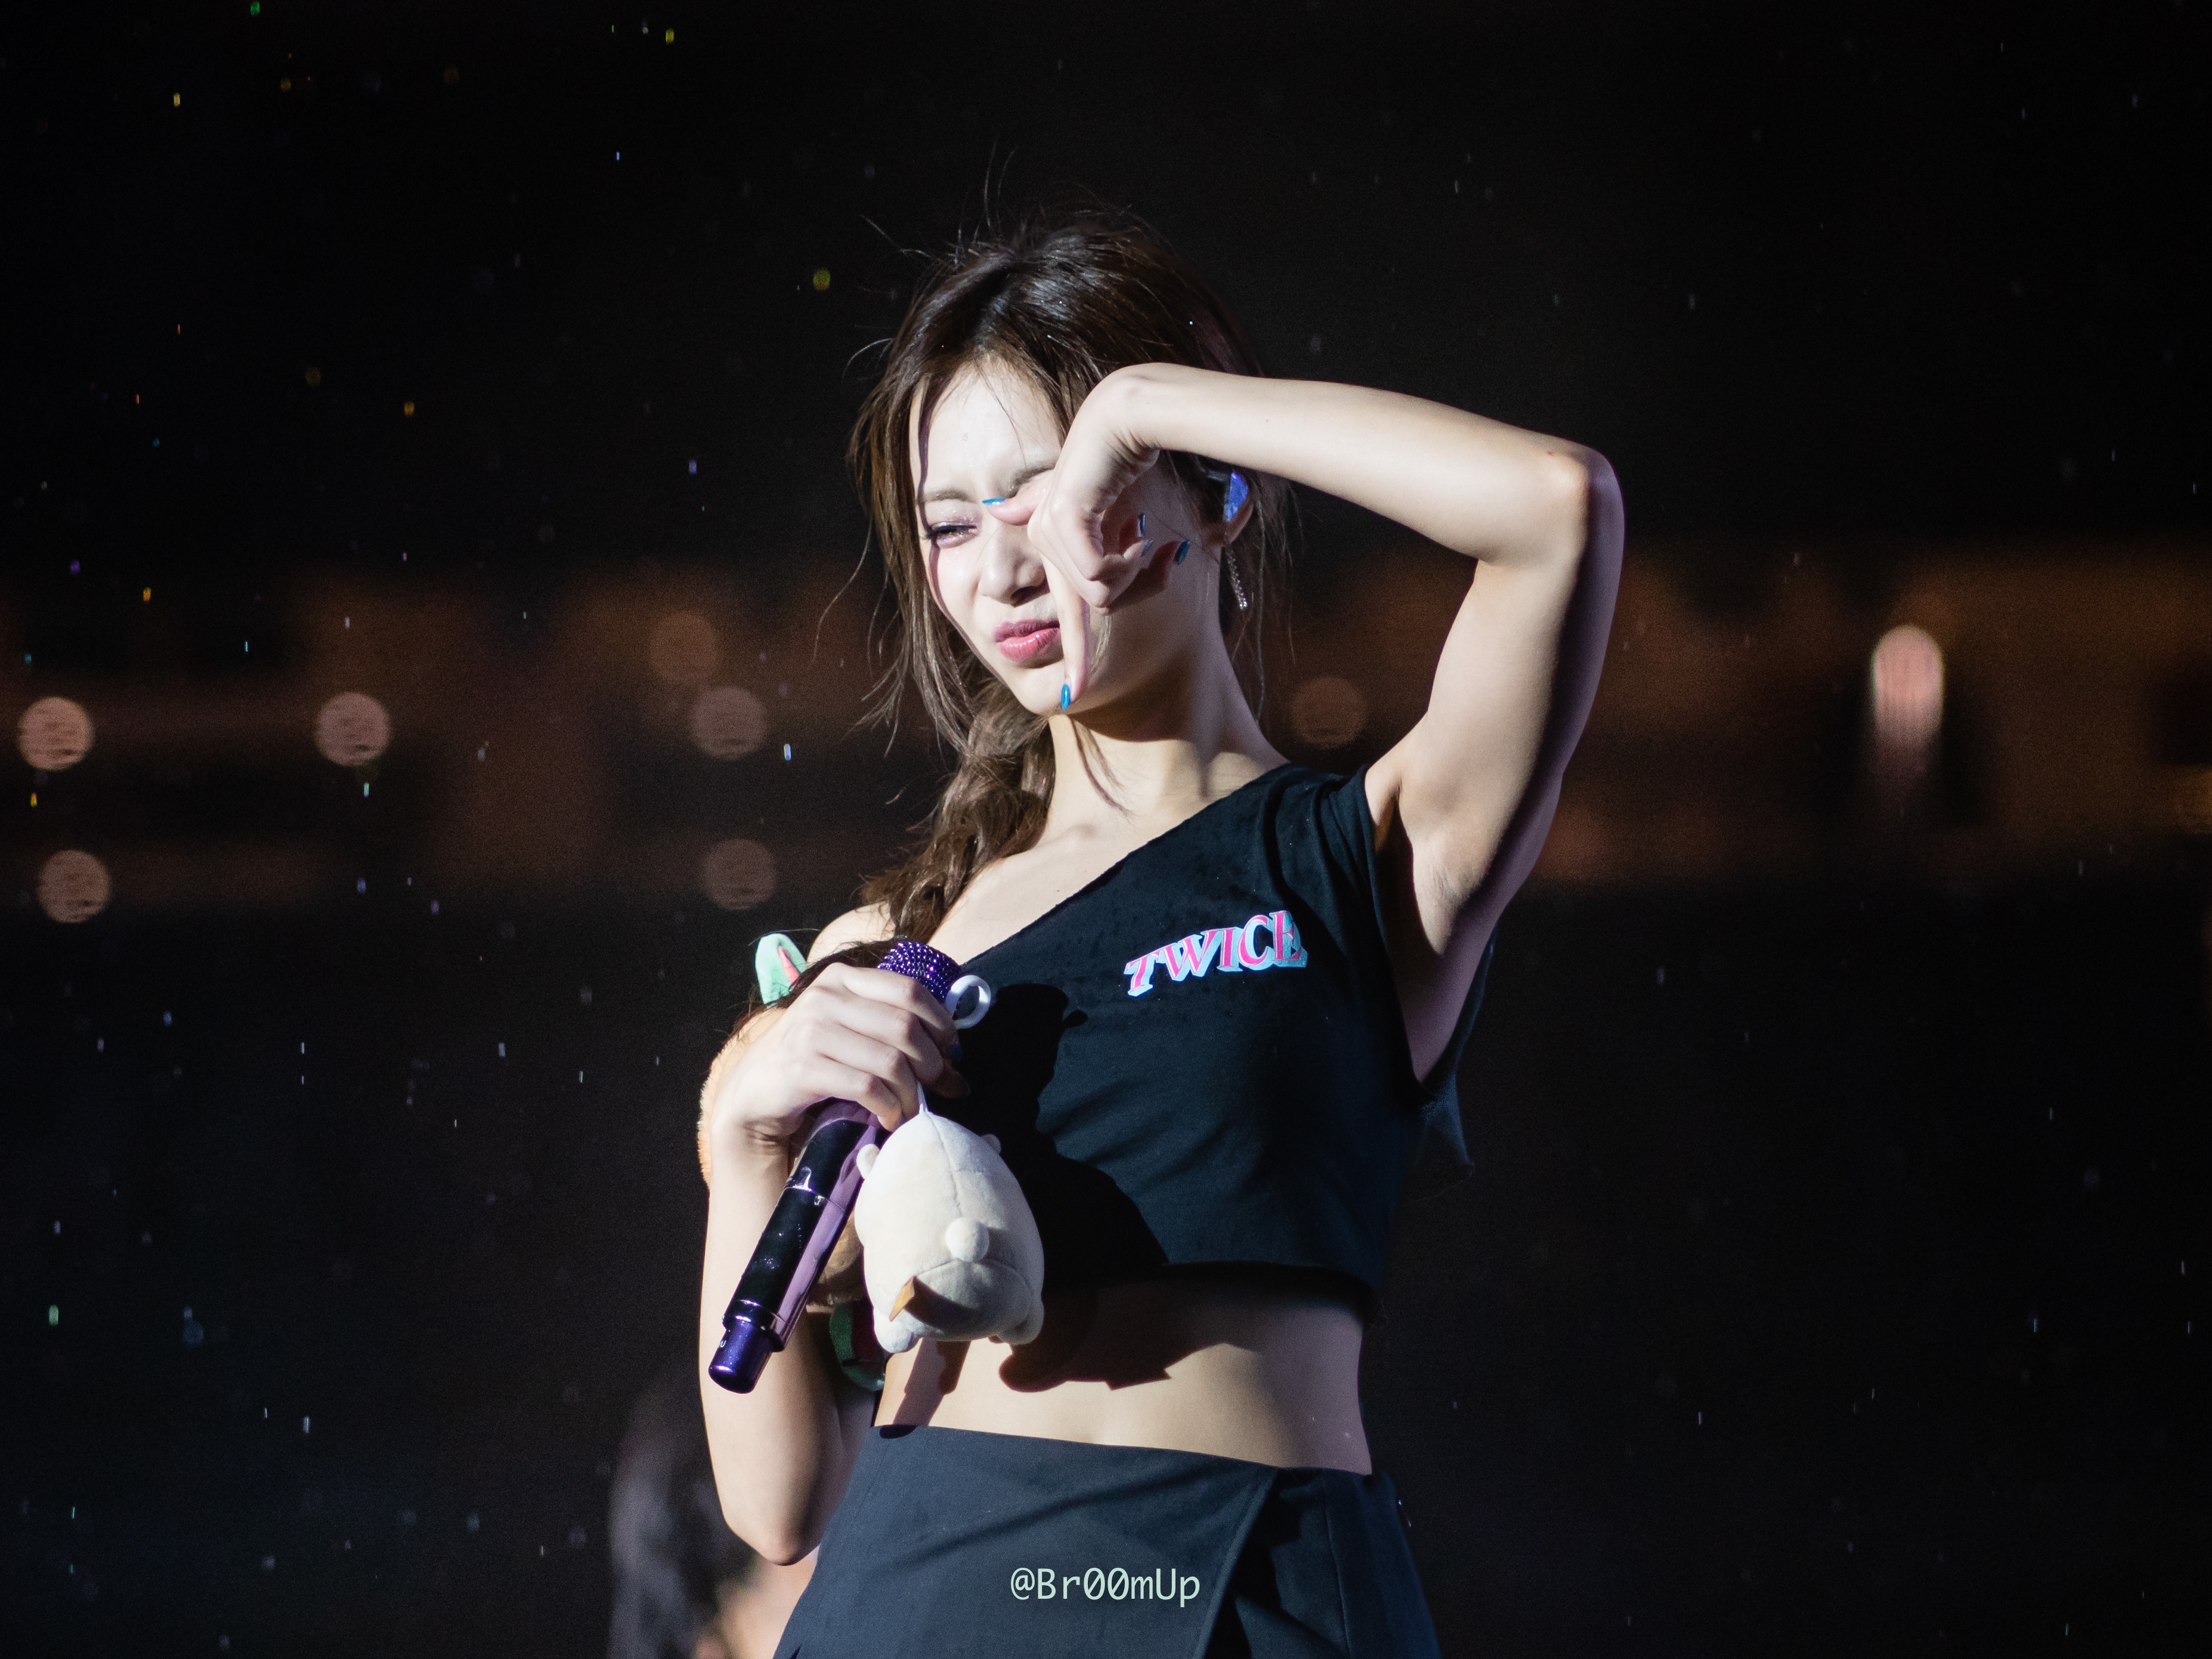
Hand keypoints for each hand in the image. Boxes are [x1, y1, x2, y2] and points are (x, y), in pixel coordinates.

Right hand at [700, 965, 966, 1179]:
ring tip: (915, 1110)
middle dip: (933, 1063)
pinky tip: (891, 1119)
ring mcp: (812, 1030)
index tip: (951, 1052)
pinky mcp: (804, 1066)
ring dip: (912, 1092)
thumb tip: (955, 1057)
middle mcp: (827, 996)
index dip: (940, 1023)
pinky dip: (889, 1107)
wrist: (756, 1091)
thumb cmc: (814, 1059)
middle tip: (942, 1089)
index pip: (910, 990)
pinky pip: (867, 1086)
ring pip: (890, 1059)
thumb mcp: (851, 1030)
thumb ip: (892, 1029)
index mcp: (844, 978)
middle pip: (905, 1026)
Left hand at [985, 370, 1191, 703]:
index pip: (1067, 608)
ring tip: (1145, 536)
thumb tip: (1002, 509)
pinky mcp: (1062, 520)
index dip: (1075, 655)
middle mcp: (1045, 538)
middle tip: (1164, 561)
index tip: (1071, 696)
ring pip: (1099, 597)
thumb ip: (1087, 529)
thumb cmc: (1131, 458)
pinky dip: (1127, 563)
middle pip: (1092, 611)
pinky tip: (1136, 532)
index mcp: (1058, 540)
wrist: (1131, 414)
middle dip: (1138, 594)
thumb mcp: (1115, 508)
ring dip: (1135, 573)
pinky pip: (1097, 578)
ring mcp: (1049, 530)